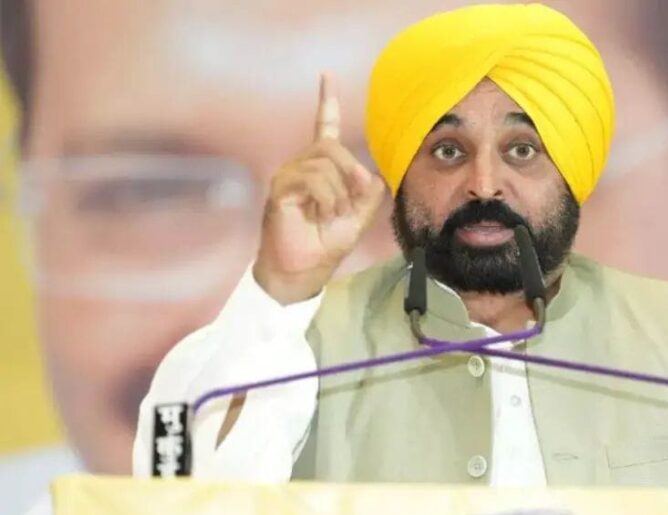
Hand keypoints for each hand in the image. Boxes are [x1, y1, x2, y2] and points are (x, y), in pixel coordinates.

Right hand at [254, 72, 386, 303]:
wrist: (303, 271)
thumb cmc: (325, 245)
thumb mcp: (359, 217)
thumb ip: (370, 193)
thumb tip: (372, 175)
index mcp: (321, 169)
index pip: (324, 127)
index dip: (327, 101)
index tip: (327, 76)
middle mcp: (301, 167)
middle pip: (330, 146)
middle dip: (351, 170)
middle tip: (356, 196)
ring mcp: (288, 176)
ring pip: (324, 164)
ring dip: (339, 192)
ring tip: (333, 214)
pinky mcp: (280, 189)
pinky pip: (313, 179)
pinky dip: (327, 197)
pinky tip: (322, 213)